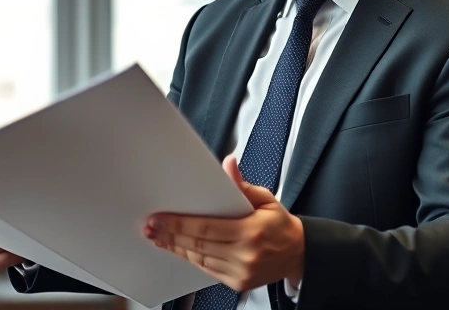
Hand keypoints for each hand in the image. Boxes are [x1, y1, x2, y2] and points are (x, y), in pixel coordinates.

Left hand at [142, 155, 304, 291]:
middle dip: (170, 235)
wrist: (298, 255)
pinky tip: (178, 249)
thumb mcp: (266, 199)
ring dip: (176, 248)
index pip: (206, 228)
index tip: (159, 218)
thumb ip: (242, 185)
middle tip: (150, 227)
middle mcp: (246, 255)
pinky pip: (207, 270)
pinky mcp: (238, 283)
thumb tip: (228, 165)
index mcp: (252, 231)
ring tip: (158, 237)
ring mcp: (242, 272)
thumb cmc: (280, 226)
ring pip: (199, 259)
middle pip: (198, 244)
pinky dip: (190, 258)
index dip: (178, 224)